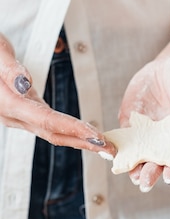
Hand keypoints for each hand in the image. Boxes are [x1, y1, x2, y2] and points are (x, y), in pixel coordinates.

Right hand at [0, 33, 114, 154]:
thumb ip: (10, 69)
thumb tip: (25, 83)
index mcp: (8, 103)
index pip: (48, 120)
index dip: (74, 129)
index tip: (98, 137)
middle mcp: (12, 115)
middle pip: (53, 133)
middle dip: (83, 142)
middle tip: (111, 150)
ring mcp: (16, 116)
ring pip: (51, 132)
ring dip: (79, 140)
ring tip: (104, 145)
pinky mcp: (22, 112)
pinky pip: (48, 126)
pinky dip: (69, 131)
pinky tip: (84, 134)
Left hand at [119, 51, 169, 191]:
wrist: (169, 62)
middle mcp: (167, 137)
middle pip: (160, 160)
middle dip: (153, 172)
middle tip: (145, 181)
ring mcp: (148, 132)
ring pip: (141, 154)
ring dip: (135, 166)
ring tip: (132, 176)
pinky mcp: (131, 123)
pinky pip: (123, 139)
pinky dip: (117, 149)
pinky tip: (112, 156)